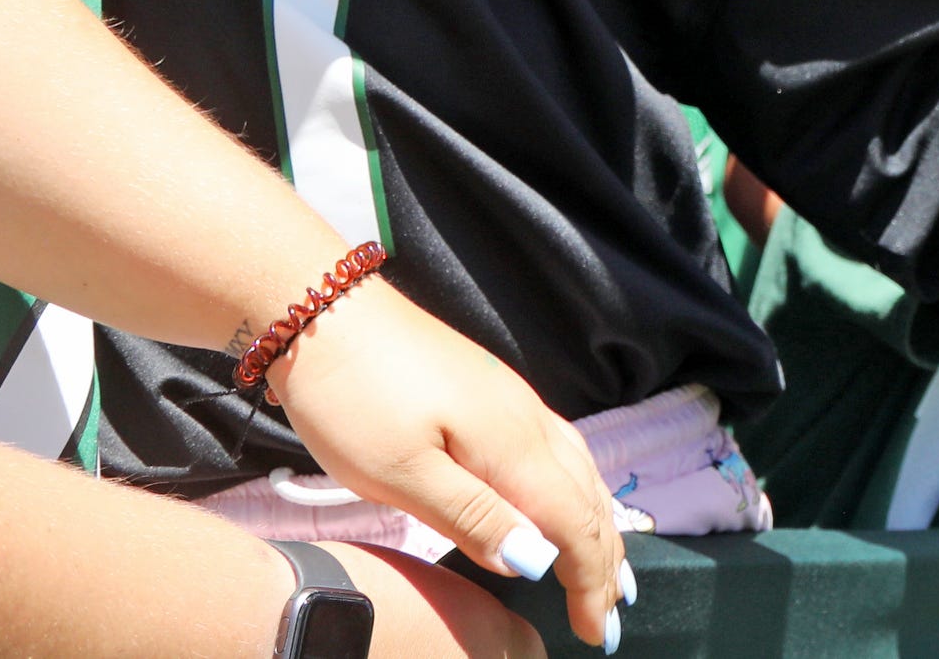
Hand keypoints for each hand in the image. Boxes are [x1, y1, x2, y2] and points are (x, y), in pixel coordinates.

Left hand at [271, 276, 626, 649]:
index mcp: (511, 444)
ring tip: (609, 566)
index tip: (598, 634)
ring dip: (598, 523)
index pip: (573, 523)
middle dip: (607, 559)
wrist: (325, 312)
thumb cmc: (353, 398)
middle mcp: (528, 419)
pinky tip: (564, 499)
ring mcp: (513, 401)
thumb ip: (471, 515)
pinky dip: (576, 490)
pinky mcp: (492, 392)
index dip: (591, 580)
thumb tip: (536, 561)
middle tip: (613, 617)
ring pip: (579, 470)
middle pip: (588, 497)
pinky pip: (559, 451)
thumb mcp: (400, 472)